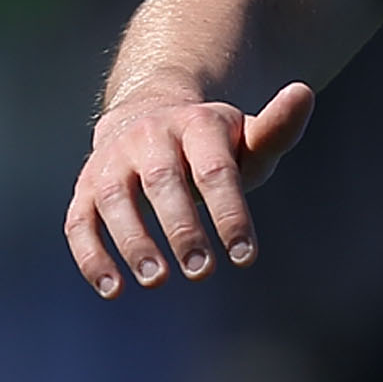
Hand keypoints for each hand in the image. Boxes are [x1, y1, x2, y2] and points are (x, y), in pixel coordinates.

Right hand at [63, 81, 314, 297]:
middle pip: (163, 181)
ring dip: (134, 241)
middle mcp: (149, 136)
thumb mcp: (247, 138)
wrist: (149, 117)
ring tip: (157, 279)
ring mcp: (112, 160)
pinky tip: (113, 289)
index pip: (215, 170)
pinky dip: (91, 256)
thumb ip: (277, 130)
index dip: (230, 214)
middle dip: (182, 228)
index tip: (245, 257)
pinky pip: (79, 221)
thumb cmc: (213, 146)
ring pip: (115, 200)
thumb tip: (303, 91)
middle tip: (201, 271)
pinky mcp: (85, 187)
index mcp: (197, 124)